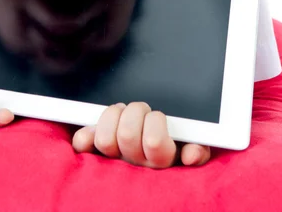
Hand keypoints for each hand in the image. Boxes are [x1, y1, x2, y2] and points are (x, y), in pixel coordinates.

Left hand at [72, 102, 210, 167]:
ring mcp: (114, 160)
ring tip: (122, 114)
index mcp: (161, 159)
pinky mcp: (94, 155)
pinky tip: (89, 132)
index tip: (157, 117)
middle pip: (127, 134)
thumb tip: (192, 155)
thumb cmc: (171, 146)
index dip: (155, 121)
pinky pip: (83, 146)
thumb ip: (198, 147)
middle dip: (135, 112)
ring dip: (112, 117)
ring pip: (105, 138)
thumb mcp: (191, 144)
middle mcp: (136, 163)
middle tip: (140, 112)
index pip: (156, 142)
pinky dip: (84, 136)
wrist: (146, 169)